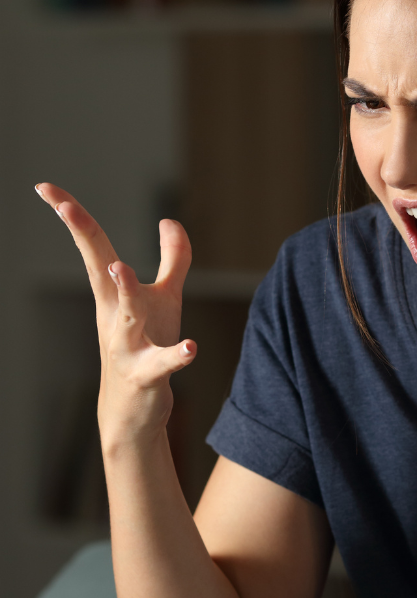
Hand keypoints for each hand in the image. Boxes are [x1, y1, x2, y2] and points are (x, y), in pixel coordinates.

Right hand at [35, 183, 195, 451]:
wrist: (133, 412)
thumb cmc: (147, 346)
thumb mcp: (164, 299)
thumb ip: (173, 258)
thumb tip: (169, 220)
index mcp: (113, 292)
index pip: (93, 245)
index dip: (73, 214)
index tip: (45, 186)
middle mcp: (114, 314)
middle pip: (98, 269)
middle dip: (84, 238)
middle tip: (65, 208)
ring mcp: (127, 345)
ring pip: (125, 315)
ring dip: (123, 291)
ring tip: (120, 267)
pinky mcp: (147, 375)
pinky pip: (161, 363)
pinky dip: (176, 356)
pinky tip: (190, 347)